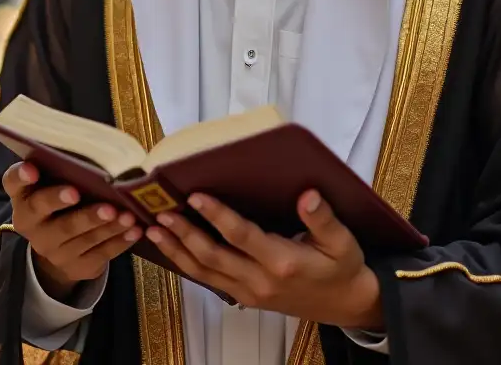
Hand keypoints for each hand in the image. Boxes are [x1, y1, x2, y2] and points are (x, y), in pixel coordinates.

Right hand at [2, 160, 141, 302]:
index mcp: (24, 197)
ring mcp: (53, 250)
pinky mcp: (76, 266)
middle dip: (73, 207)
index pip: (13, 183)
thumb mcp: (56, 183)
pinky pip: (99, 254)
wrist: (60, 245)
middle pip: (53, 217)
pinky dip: (119, 241)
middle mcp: (33, 226)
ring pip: (80, 237)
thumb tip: (100, 147)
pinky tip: (134, 230)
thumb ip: (65, 168)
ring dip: (104, 225)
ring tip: (126, 214)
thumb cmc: (63, 199)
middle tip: (89, 197)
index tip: (32, 169)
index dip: (21, 176)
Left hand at [147, 189, 382, 329]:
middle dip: (184, 233)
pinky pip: (210, 281)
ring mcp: (250, 293)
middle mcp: (261, 281)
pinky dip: (187, 264)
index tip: (195, 196)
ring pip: (204, 273)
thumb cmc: (343, 268)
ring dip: (177, 250)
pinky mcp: (245, 297)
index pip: (242, 236)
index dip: (217, 215)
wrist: (346, 305)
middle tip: (160, 213)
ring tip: (154, 230)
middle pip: (213, 256)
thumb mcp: (342, 241)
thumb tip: (307, 195)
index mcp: (283, 263)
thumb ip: (323, 219)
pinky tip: (173, 248)